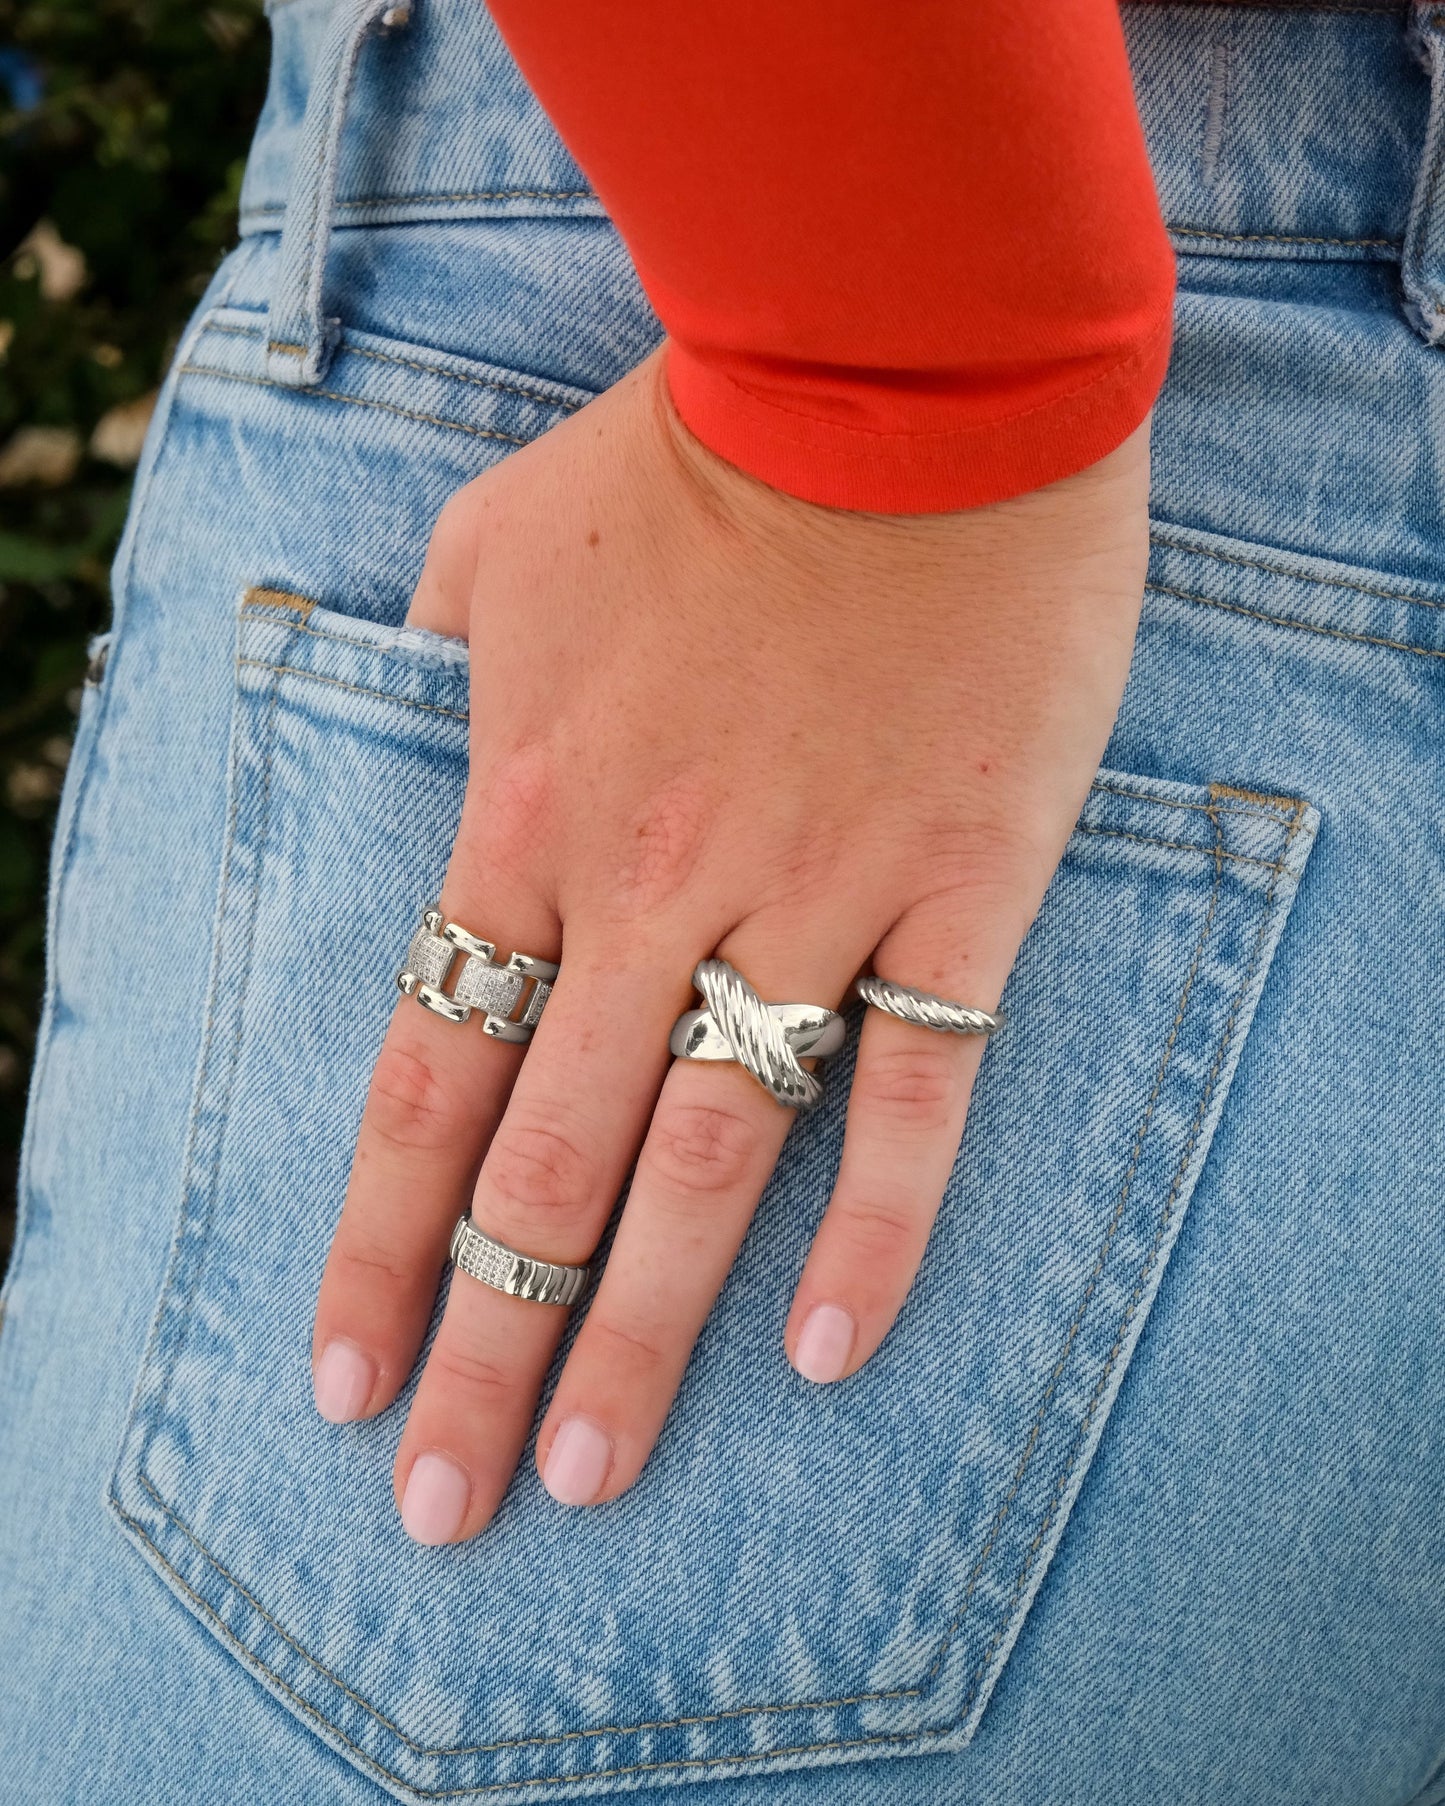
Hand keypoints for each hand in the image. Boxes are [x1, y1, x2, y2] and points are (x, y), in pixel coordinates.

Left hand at [310, 345, 1150, 1543]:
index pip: (423, 1082)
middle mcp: (648, 894)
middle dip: (479, 1348)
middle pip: (543, 1168)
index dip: (375, 1247)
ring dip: (641, 1334)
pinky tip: (832, 1350)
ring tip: (587, 1471)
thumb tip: (422, 701)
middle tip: (444, 1509)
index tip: (342, 1383)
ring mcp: (804, 899)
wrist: (900, 371)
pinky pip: (912, 1088)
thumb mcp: (502, 539)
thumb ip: (441, 645)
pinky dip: (878, 1227)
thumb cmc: (696, 444)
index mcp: (531, 822)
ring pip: (704, 1161)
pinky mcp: (954, 887)